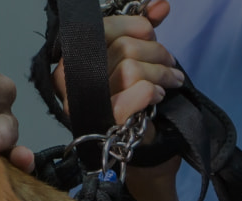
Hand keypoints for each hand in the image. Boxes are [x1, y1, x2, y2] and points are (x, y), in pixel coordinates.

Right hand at [52, 1, 181, 180]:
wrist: (139, 146)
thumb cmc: (132, 99)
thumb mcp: (137, 58)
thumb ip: (143, 29)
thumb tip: (160, 5)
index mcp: (73, 57)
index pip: (101, 28)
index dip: (133, 25)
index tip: (151, 33)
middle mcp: (69, 79)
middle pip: (122, 48)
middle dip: (155, 53)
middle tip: (170, 64)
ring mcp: (83, 102)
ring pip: (130, 69)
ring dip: (160, 72)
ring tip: (172, 80)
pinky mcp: (102, 121)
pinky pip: (134, 92)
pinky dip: (152, 90)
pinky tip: (157, 95)